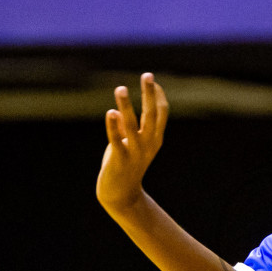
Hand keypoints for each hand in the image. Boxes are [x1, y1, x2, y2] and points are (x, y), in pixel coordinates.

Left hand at [97, 72, 166, 215]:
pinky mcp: (119, 160)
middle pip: (152, 115)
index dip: (157, 95)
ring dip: (126, 106)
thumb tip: (120, 113)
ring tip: (120, 88)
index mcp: (155, 139)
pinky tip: (110, 113)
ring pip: (132, 125)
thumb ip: (127, 129)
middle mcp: (148, 144)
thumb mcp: (130, 145)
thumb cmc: (125, 167)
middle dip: (149, 94)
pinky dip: (113, 127)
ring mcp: (135, 152)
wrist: (121, 195)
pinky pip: (116, 140)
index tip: (151, 79)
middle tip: (147, 74)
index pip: (161, 113)